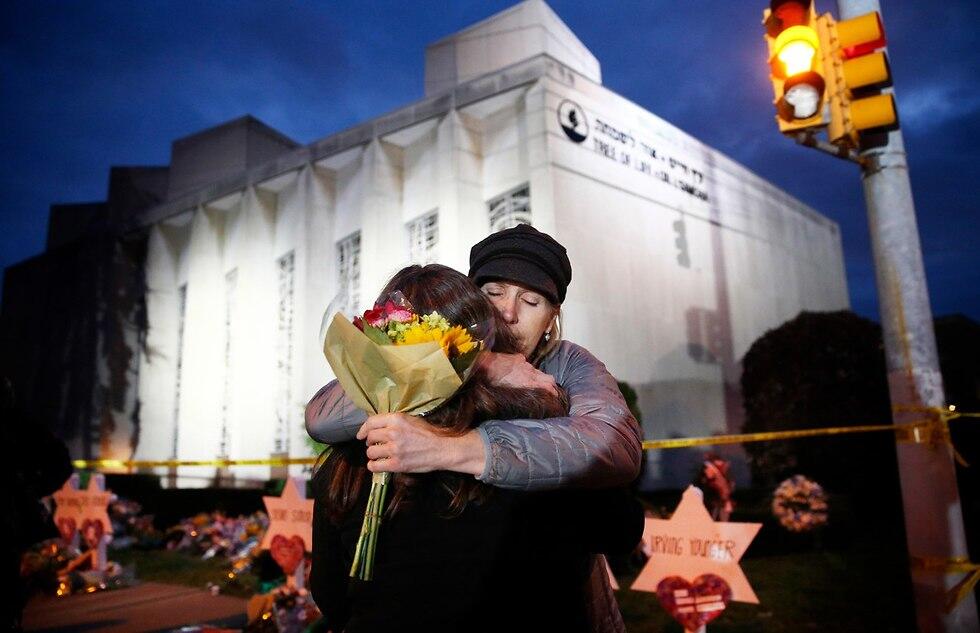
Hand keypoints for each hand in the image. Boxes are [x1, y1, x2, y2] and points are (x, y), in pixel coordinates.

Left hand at [356, 413, 486, 475]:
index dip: (363, 429)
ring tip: (380, 455)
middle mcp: (393, 433)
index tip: (361, 435)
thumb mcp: (411, 420)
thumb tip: (377, 426)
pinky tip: (380, 464)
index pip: (370, 422)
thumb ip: (394, 422)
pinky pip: (374, 466)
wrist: (442, 449)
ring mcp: (394, 449)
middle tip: (376, 445)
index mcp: (396, 419)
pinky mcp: (396, 464)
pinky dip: (374, 466)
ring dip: (373, 454)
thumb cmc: (429, 434)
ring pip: (370, 452)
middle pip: (369, 438)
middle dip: (370, 442)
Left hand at [480, 352, 556, 394]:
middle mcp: (529, 372)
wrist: (485, 362)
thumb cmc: (492, 380)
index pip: (547, 386)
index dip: (554, 392)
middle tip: (553, 392)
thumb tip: (524, 403)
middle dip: (552, 386)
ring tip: (540, 385)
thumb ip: (519, 394)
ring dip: (540, 378)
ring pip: (538, 372)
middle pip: (548, 378)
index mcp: (528, 381)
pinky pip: (527, 364)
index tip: (556, 397)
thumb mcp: (507, 392)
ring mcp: (525, 364)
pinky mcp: (518, 358)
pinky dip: (528, 370)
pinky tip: (523, 374)